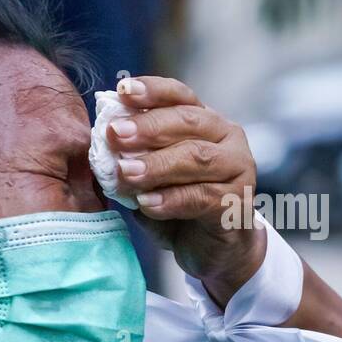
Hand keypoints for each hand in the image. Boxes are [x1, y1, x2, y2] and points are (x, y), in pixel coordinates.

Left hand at [106, 76, 265, 303]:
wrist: (212, 249)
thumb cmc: (179, 205)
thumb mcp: (152, 176)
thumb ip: (134, 157)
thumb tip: (102, 144)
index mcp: (205, 122)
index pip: (180, 96)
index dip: (153, 91)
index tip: (123, 92)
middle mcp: (227, 138)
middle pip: (189, 122)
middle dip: (149, 127)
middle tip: (115, 134)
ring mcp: (239, 169)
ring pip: (197, 157)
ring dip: (157, 164)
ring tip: (126, 172)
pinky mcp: (239, 203)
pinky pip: (203, 197)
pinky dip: (171, 199)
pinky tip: (147, 203)